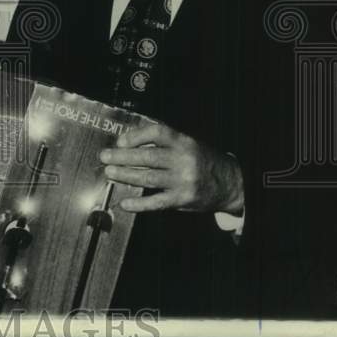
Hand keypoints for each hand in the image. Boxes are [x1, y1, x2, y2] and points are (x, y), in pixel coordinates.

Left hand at [99, 122, 243, 214]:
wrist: (230, 183)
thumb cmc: (202, 160)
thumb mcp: (188, 144)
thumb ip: (164, 142)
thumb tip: (128, 143)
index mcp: (184, 142)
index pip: (157, 133)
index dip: (136, 135)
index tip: (120, 141)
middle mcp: (183, 159)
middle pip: (148, 156)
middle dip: (122, 157)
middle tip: (105, 157)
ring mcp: (183, 181)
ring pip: (148, 178)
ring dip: (125, 176)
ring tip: (110, 173)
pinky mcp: (183, 200)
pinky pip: (156, 203)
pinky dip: (139, 204)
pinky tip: (125, 203)